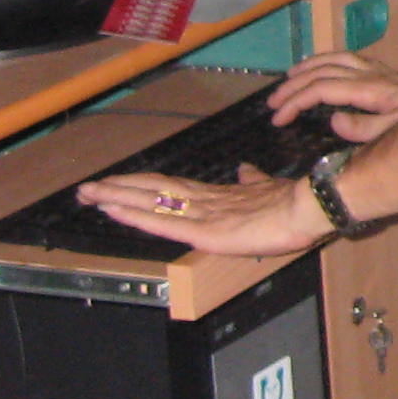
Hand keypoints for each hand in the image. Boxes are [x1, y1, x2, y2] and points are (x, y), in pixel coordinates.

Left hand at [75, 163, 326, 257]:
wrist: (310, 207)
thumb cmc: (295, 204)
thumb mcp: (269, 189)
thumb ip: (252, 181)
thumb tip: (245, 168)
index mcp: (219, 195)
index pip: (171, 187)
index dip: (142, 184)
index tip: (117, 183)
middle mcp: (204, 200)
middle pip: (153, 190)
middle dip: (118, 189)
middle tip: (86, 188)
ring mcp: (202, 213)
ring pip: (151, 201)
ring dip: (117, 198)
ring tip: (89, 194)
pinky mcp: (204, 230)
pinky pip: (162, 222)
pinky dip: (135, 215)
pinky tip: (113, 211)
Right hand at [268, 50, 397, 140]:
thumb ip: (368, 128)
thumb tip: (334, 120)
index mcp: (373, 89)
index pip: (323, 88)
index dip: (296, 101)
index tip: (277, 119)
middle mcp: (373, 75)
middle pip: (324, 70)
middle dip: (294, 85)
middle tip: (272, 104)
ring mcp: (381, 71)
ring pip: (336, 59)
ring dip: (309, 67)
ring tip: (288, 78)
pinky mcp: (387, 73)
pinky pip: (349, 59)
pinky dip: (329, 61)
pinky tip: (324, 69)